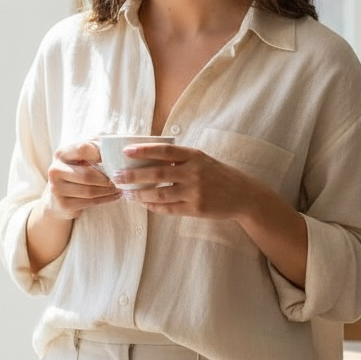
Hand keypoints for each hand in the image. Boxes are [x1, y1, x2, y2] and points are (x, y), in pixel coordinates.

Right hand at [39, 139, 120, 220]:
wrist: (58, 199)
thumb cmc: (76, 172)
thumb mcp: (81, 157)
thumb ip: (94, 147)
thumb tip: (114, 145)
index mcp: (61, 154)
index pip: (83, 149)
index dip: (101, 154)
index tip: (115, 158)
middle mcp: (55, 170)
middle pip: (87, 174)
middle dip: (107, 178)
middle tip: (120, 178)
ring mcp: (57, 188)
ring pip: (89, 191)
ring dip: (108, 190)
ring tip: (119, 187)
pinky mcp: (63, 204)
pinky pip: (90, 202)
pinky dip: (106, 199)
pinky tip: (115, 196)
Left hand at [113, 143, 255, 221]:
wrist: (243, 195)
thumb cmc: (217, 174)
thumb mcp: (201, 159)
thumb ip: (179, 158)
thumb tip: (147, 158)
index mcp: (194, 155)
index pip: (164, 150)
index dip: (144, 150)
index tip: (126, 151)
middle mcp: (194, 172)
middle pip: (157, 173)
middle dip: (133, 175)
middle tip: (117, 176)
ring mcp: (195, 192)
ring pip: (159, 194)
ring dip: (139, 194)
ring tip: (126, 193)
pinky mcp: (196, 209)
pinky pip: (168, 209)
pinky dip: (153, 207)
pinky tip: (143, 204)